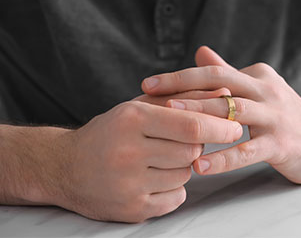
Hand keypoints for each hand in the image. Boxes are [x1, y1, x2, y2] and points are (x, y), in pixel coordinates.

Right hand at [55, 98, 242, 222]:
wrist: (64, 167)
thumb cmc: (111, 131)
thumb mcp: (141, 105)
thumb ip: (184, 96)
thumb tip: (225, 92)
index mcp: (132, 119)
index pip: (191, 124)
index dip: (219, 125)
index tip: (236, 125)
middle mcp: (128, 152)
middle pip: (192, 151)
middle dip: (196, 146)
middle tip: (185, 141)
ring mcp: (129, 184)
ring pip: (185, 174)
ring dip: (183, 166)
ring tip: (160, 158)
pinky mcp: (131, 209)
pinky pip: (175, 198)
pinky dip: (173, 188)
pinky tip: (154, 178)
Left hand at [141, 46, 300, 184]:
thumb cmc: (287, 117)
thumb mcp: (259, 90)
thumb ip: (229, 73)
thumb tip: (199, 51)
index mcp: (257, 76)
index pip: (213, 73)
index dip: (180, 78)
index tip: (149, 85)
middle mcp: (266, 91)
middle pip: (220, 83)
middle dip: (182, 87)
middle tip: (149, 95)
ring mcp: (275, 117)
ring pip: (232, 112)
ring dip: (200, 115)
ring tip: (170, 122)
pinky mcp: (282, 144)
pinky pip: (248, 151)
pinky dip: (223, 157)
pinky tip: (200, 165)